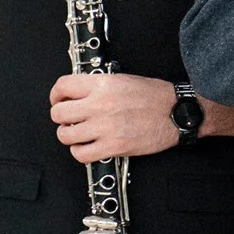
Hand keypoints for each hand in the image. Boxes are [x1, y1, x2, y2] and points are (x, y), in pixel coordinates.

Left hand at [48, 73, 178, 161]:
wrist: (177, 113)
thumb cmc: (156, 96)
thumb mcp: (124, 79)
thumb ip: (98, 85)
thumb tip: (78, 93)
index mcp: (103, 84)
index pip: (63, 87)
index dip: (56, 95)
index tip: (59, 100)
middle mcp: (100, 105)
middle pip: (58, 113)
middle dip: (61, 117)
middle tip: (70, 118)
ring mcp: (105, 127)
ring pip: (65, 135)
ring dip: (69, 135)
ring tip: (79, 133)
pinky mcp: (112, 147)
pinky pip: (80, 154)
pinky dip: (80, 151)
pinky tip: (88, 146)